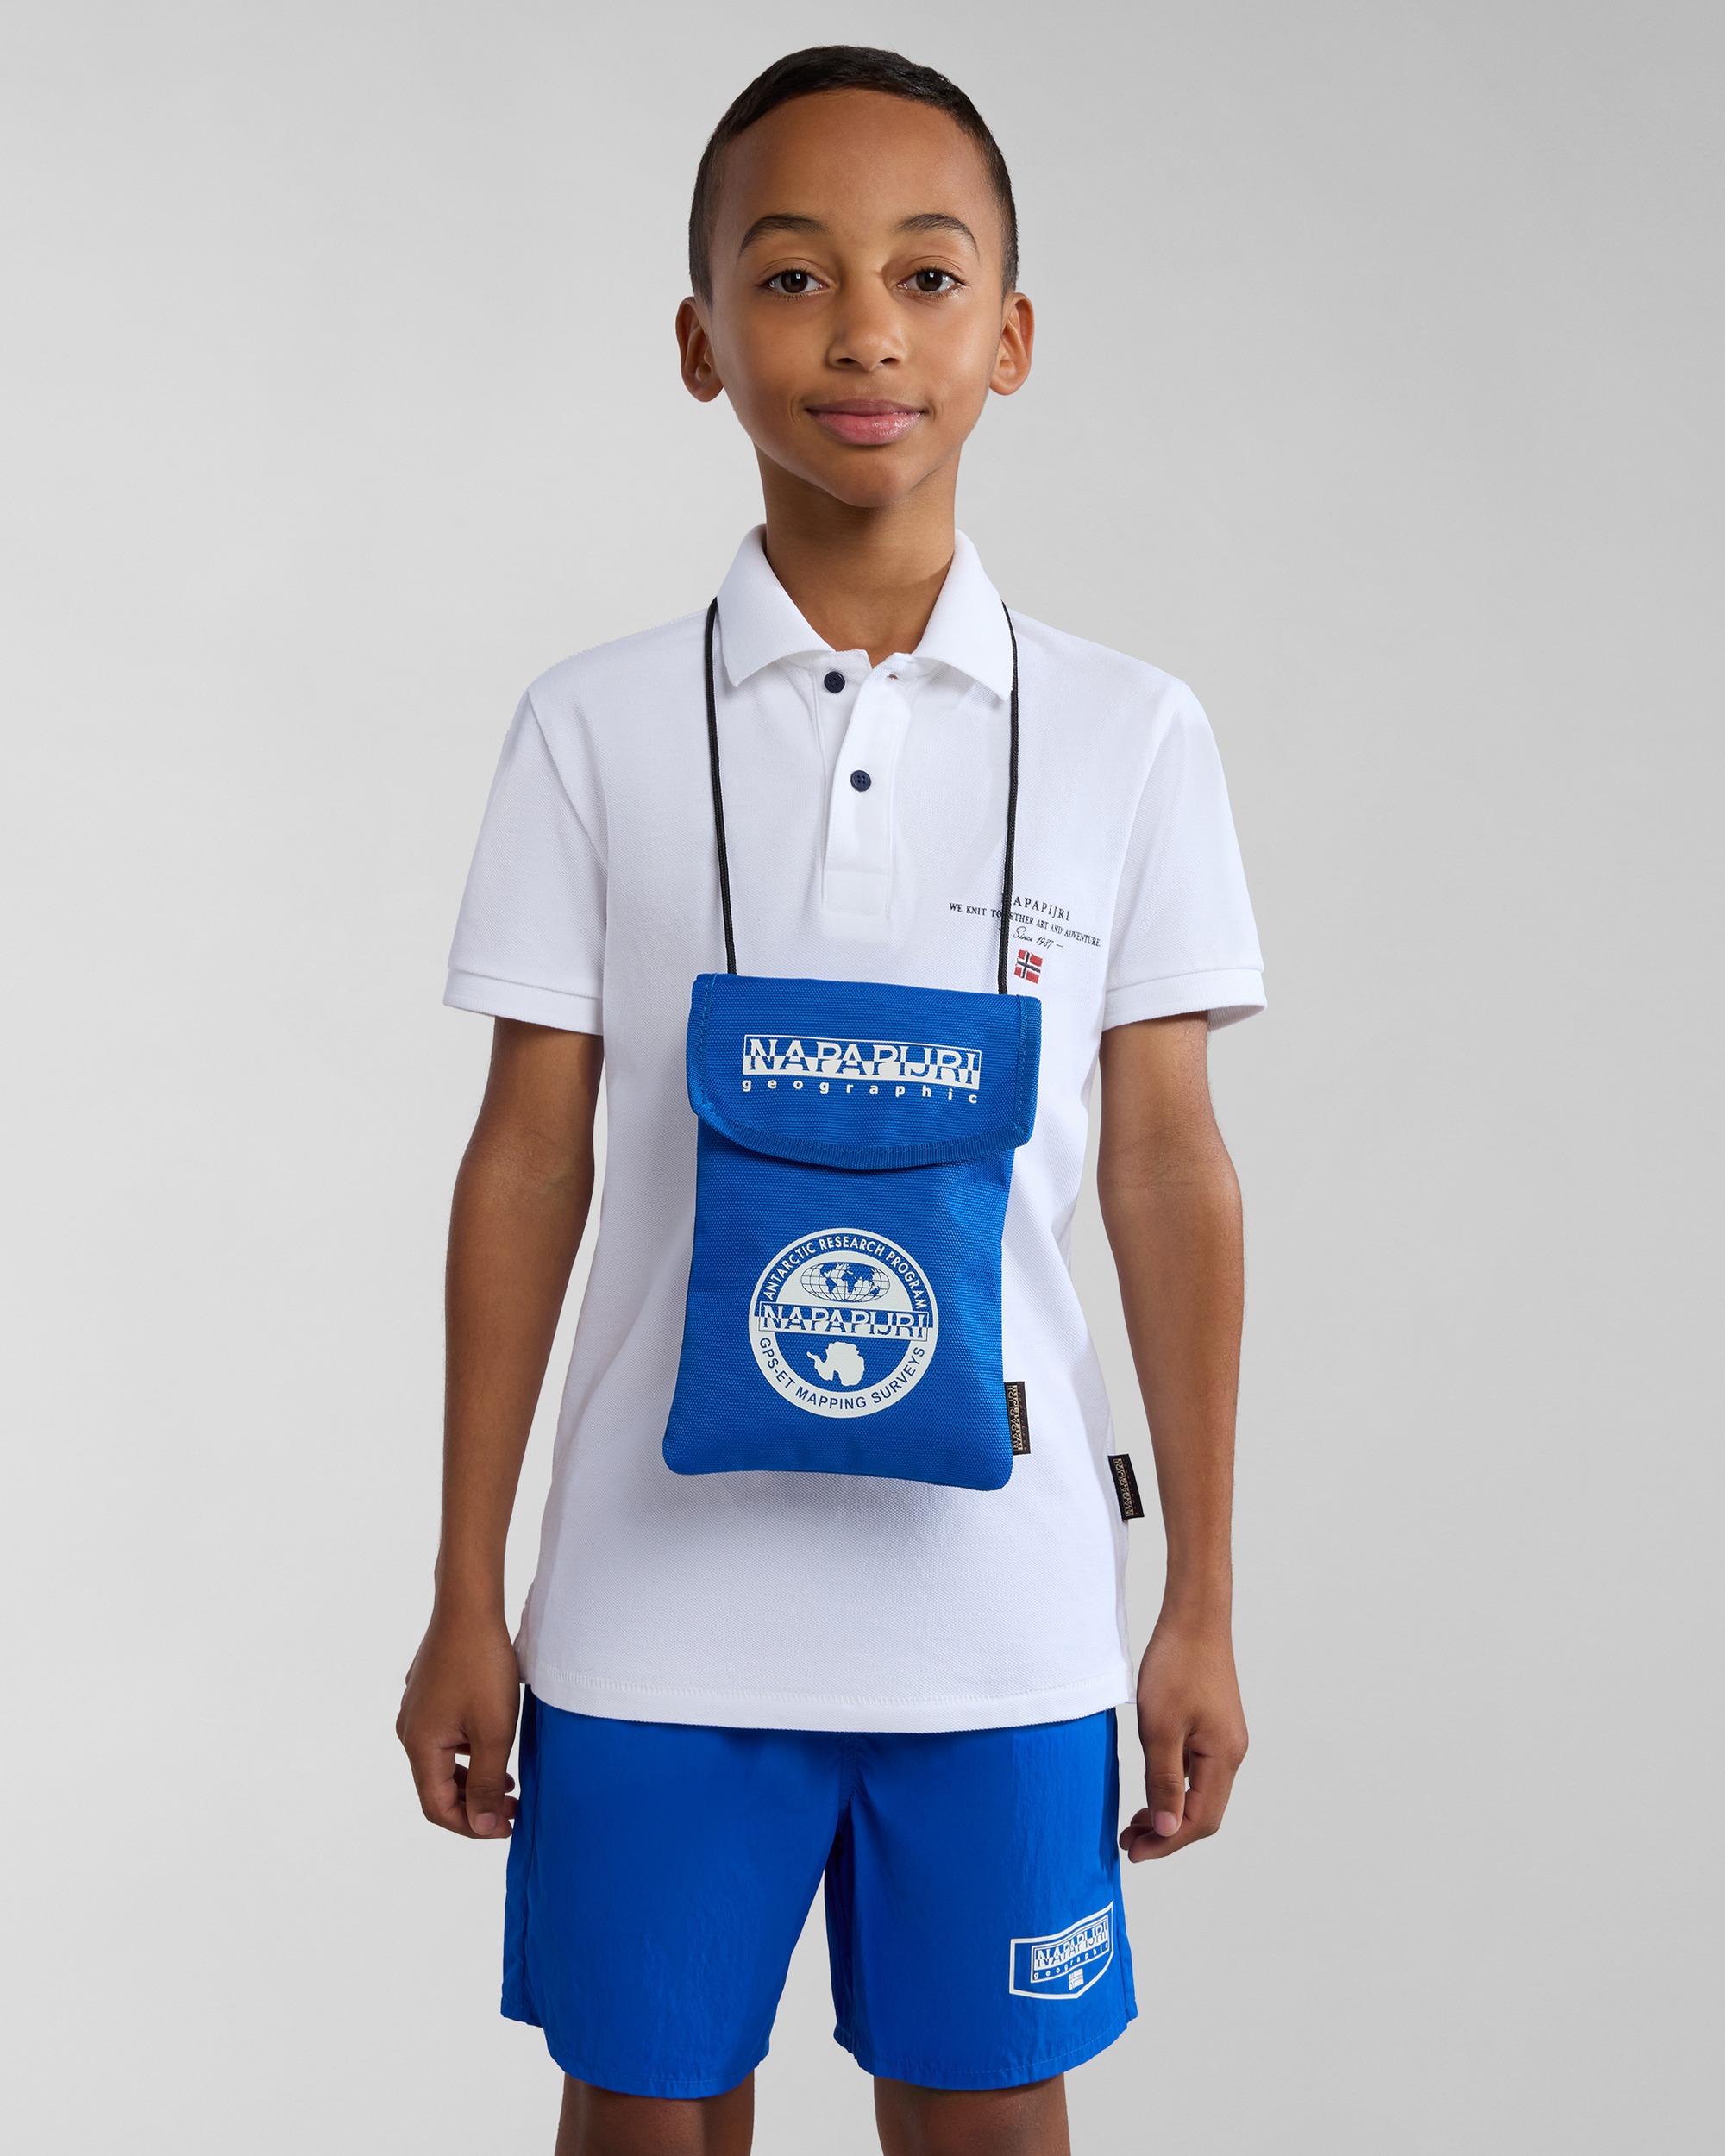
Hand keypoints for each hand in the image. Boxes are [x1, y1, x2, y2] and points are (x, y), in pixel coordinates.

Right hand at [397, 1603, 522, 1838]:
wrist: (469, 1607)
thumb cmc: (482, 1666)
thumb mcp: (493, 1732)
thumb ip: (486, 1783)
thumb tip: (483, 1826)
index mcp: (419, 1746)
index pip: (437, 1807)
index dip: (471, 1826)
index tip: (507, 1826)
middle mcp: (410, 1731)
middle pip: (437, 1786)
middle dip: (474, 1803)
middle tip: (515, 1807)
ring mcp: (418, 1710)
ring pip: (443, 1760)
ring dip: (473, 1777)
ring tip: (510, 1781)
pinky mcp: (429, 1693)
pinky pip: (445, 1736)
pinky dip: (468, 1751)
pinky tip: (494, 1743)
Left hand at [1120, 1613, 1247, 1861]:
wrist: (1194, 1617)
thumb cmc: (1176, 1666)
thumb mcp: (1160, 1728)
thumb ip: (1165, 1781)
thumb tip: (1167, 1830)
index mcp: (1224, 1758)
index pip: (1199, 1821)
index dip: (1167, 1842)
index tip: (1134, 1850)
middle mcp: (1231, 1754)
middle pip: (1203, 1812)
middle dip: (1167, 1832)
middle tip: (1129, 1840)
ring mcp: (1224, 1739)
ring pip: (1200, 1792)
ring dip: (1169, 1810)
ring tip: (1135, 1821)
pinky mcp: (1214, 1726)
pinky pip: (1197, 1770)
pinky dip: (1174, 1786)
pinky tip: (1151, 1786)